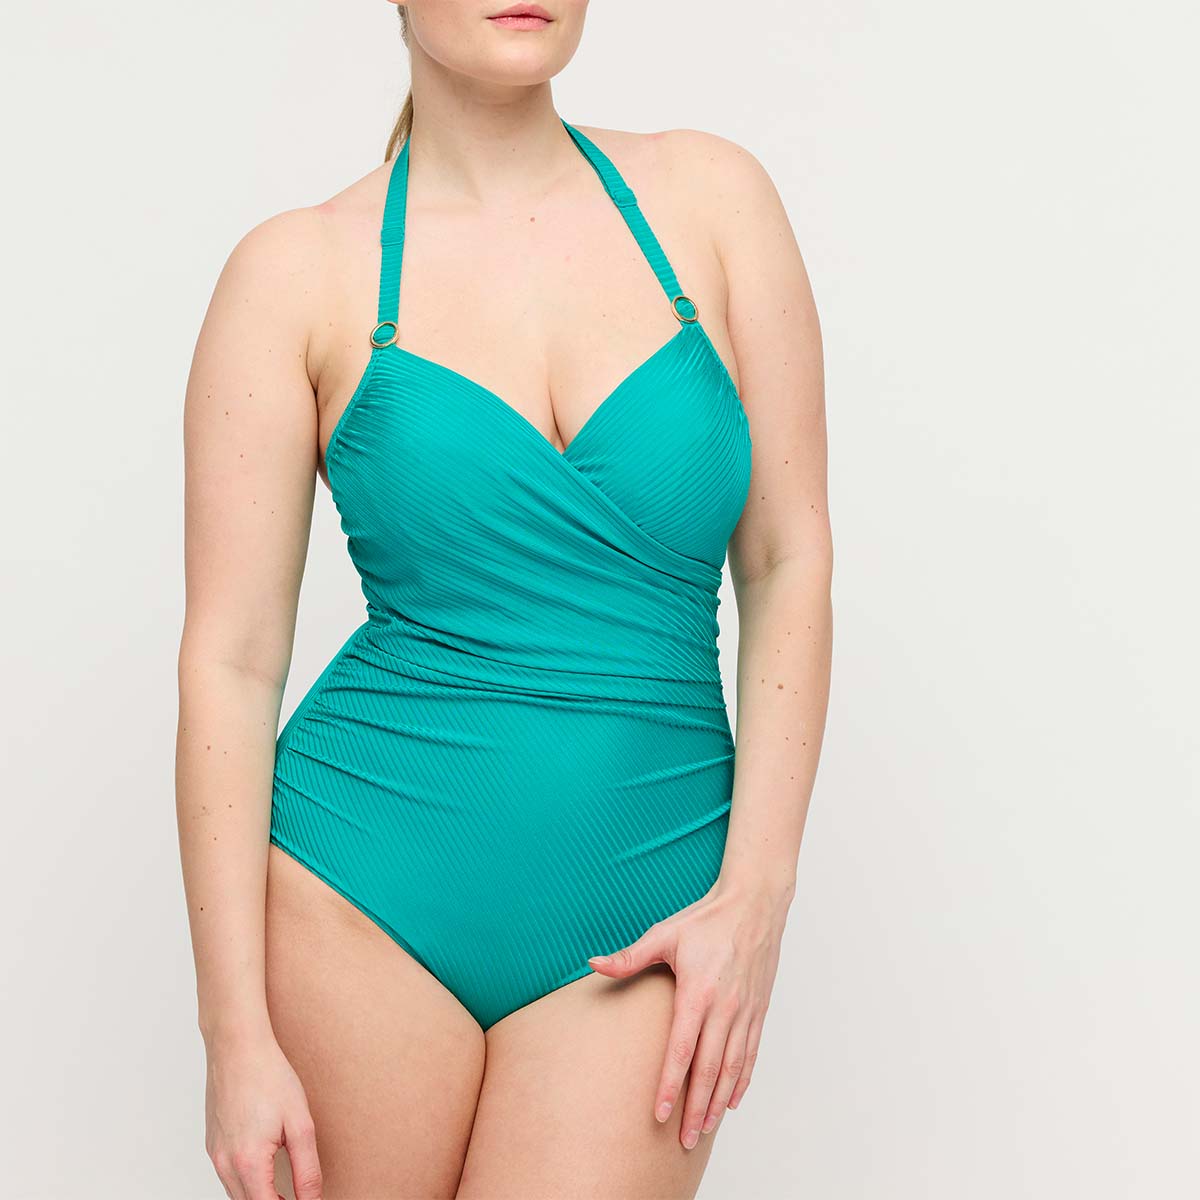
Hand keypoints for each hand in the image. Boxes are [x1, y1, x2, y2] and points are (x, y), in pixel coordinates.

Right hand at [203, 1026, 323, 1199]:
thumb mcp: (300, 1124)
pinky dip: (246, 1181)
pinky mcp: (212, 1145)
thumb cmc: (269, 1077)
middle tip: (299, 1196)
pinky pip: (228, 1176)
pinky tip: (263, 1169)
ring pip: (236, 1194)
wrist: (238, 1047)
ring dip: (259, 1196)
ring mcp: (215, 1155)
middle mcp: (225, 1165)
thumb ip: (307, 1169)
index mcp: (248, 1163)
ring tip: (284, 1190)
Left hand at [587, 875, 790, 1149]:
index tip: (660, 1113)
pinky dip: (741, 1081)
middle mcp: (724, 1008)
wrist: (754, 904)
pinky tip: (731, 1100)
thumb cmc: (706, 919)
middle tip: (683, 1138)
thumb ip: (630, 957)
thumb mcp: (664, 934)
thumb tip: (593, 964)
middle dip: (695, 1108)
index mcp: (698, 992)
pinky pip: (750, 1054)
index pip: (682, 1049)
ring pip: (731, 1068)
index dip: (670, 1084)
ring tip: (704, 1129)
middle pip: (708, 1069)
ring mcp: (745, 1011)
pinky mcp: (758, 1010)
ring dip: (718, 1103)